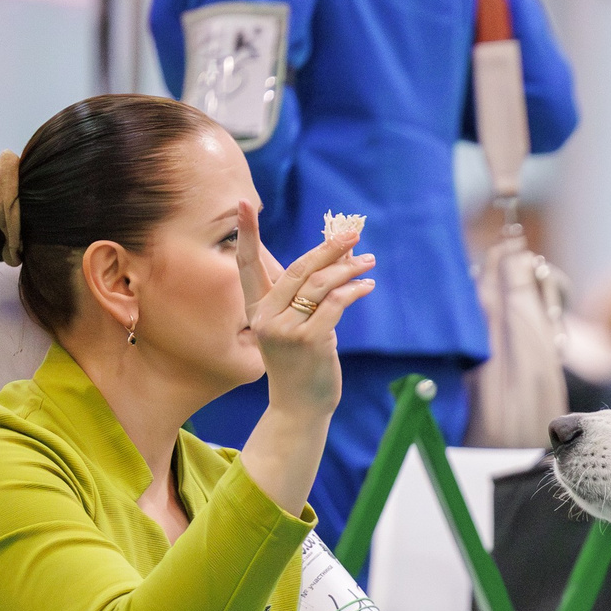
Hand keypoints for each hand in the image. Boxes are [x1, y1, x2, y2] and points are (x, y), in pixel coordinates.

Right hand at [238, 205, 376, 423]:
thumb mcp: (293, 327)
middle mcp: (266, 317)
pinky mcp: (309, 341)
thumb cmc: (300, 365)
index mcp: (257, 310)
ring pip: (319, 284)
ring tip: (367, 261)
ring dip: (347, 269)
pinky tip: (366, 285)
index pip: (248, 265)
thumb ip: (302, 297)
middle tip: (352, 234)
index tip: (242, 202)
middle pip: (297, 269)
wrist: (300, 407)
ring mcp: (286, 330)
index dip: (247, 234)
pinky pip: (335, 304)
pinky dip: (354, 291)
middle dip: (327, 248)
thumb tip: (332, 258)